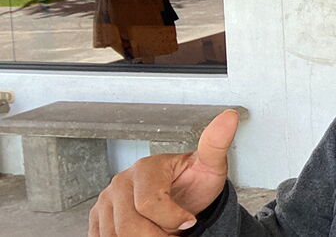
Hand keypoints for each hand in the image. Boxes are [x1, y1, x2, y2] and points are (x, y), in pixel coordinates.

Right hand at [88, 109, 239, 235]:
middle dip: (158, 235)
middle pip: (130, 226)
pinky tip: (145, 232)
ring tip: (162, 230)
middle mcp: (120, 182)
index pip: (149, 204)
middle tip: (175, 231)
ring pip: (117, 236)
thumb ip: (217, 145)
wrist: (183, 197)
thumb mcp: (211, 166)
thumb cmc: (195, 183)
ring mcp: (106, 201)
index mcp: (145, 168)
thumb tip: (228, 118)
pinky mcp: (98, 217)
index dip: (173, 218)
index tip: (190, 220)